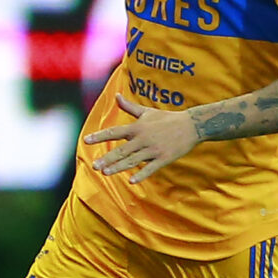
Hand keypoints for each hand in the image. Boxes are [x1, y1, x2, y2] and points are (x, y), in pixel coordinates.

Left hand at [80, 90, 202, 182]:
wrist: (191, 125)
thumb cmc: (167, 118)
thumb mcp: (147, 112)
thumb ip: (129, 107)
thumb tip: (116, 96)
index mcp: (137, 127)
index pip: (114, 132)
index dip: (99, 136)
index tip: (86, 140)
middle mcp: (143, 138)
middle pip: (122, 150)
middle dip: (107, 158)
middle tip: (94, 166)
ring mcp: (153, 149)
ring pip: (133, 160)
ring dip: (119, 167)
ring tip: (105, 173)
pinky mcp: (164, 158)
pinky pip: (151, 168)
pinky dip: (141, 174)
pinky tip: (131, 181)